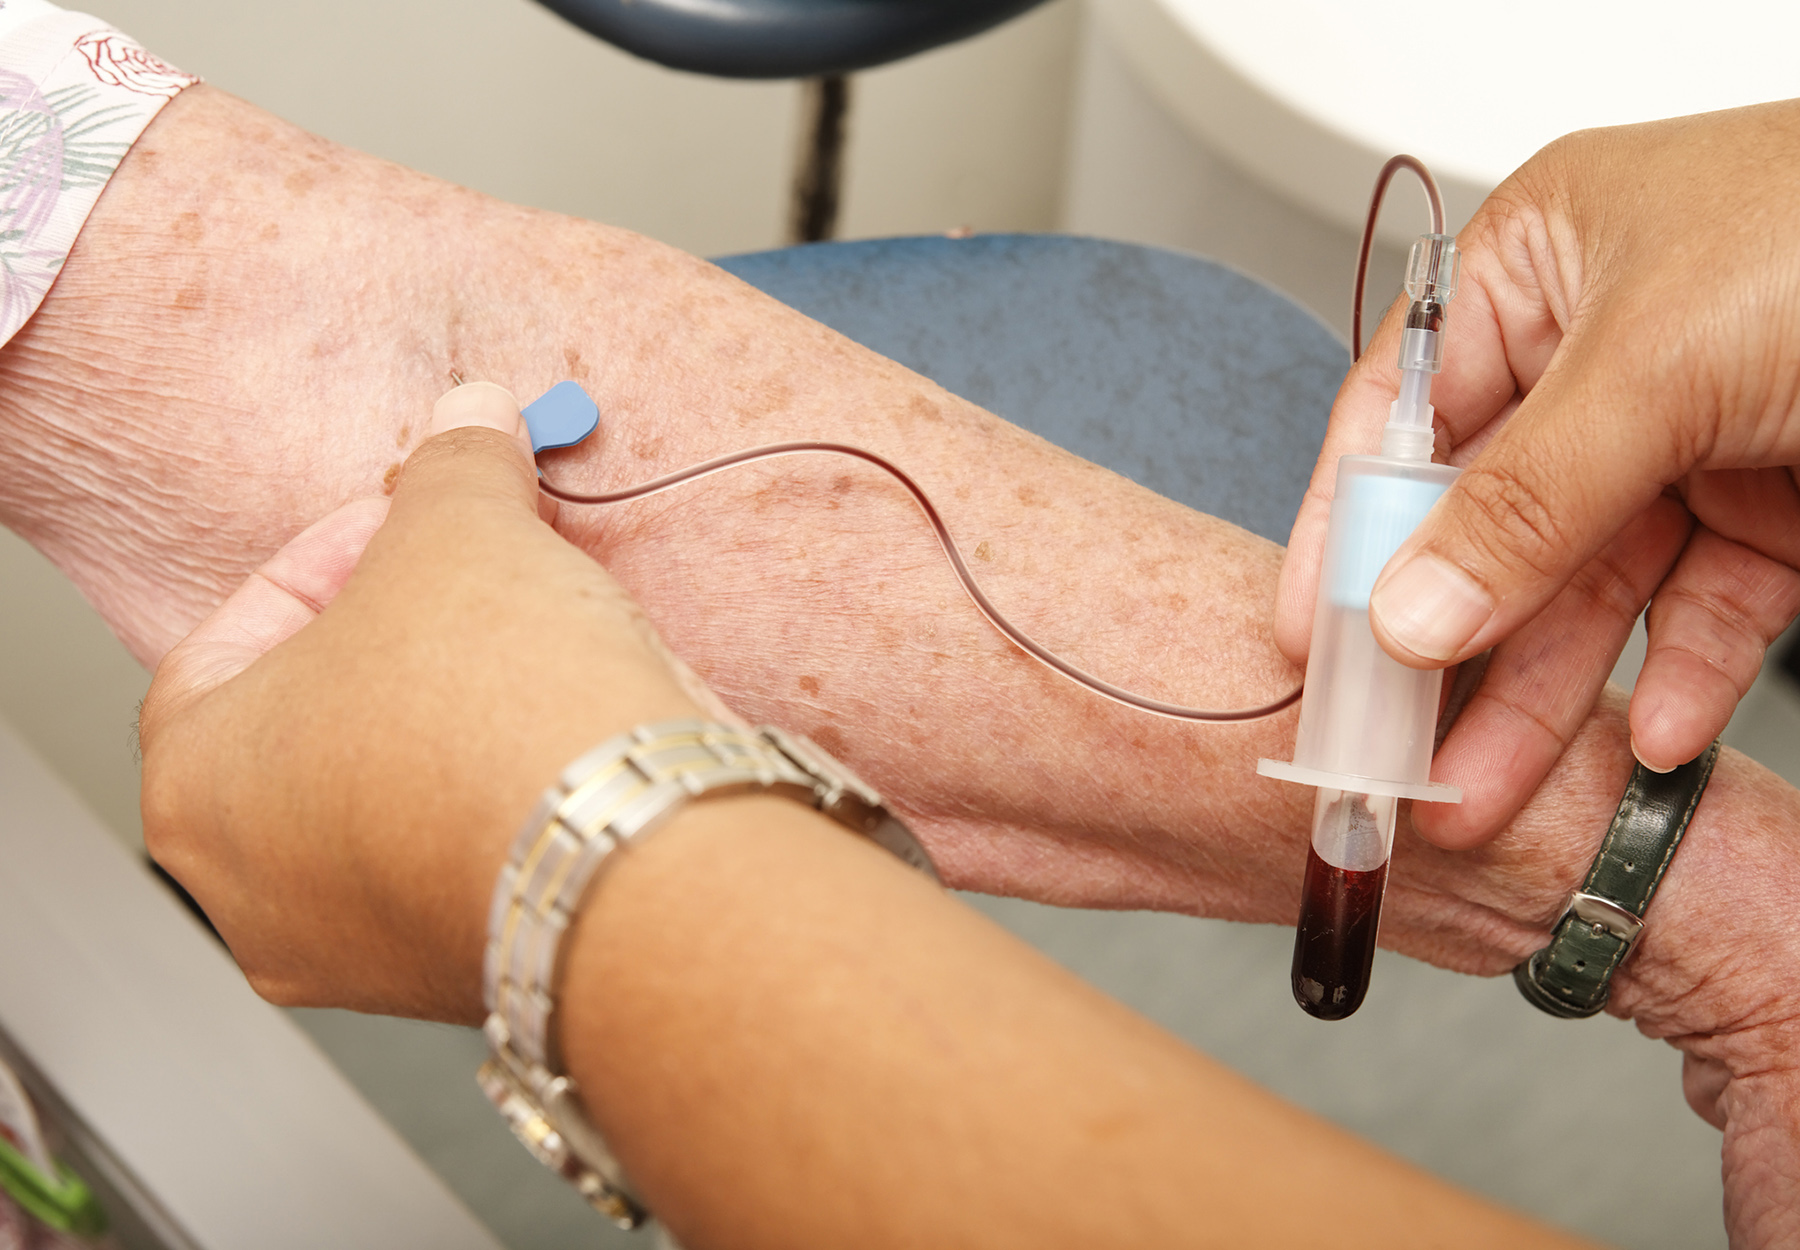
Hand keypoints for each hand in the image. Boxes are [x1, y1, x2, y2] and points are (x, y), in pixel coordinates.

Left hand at [139, 384, 707, 1019]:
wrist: (641, 866)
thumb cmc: (502, 723)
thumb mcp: (462, 533)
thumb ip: (451, 467)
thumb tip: (470, 422)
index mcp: (195, 785)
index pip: (235, 632)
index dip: (333, 551)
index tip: (407, 520)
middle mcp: (253, 891)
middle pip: (314, 718)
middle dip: (399, 632)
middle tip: (470, 578)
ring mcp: (356, 951)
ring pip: (390, 795)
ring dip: (452, 714)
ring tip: (532, 651)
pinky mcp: (461, 974)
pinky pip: (463, 854)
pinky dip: (499, 792)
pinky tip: (564, 737)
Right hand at [1276, 101, 1799, 849]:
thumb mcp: (1661, 360)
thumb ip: (1524, 499)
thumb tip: (1409, 610)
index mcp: (1540, 268)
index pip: (1402, 415)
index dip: (1348, 532)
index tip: (1310, 636)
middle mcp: (1603, 354)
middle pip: (1488, 525)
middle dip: (1449, 649)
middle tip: (1398, 747)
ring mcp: (1691, 434)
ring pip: (1587, 588)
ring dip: (1546, 696)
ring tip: (1489, 791)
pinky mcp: (1774, 506)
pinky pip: (1704, 610)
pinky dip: (1681, 680)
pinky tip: (1647, 742)